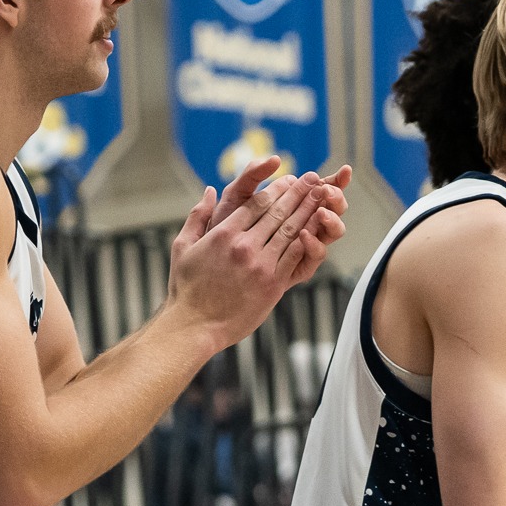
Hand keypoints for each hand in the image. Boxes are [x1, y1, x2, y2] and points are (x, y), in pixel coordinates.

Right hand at [166, 172, 332, 347]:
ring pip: (291, 231)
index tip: (289, 179)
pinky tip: (319, 228)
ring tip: (323, 196)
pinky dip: (309, 239)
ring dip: (309, 211)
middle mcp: (244, 246)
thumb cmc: (186, 289)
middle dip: (299, 193)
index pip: (257, 203)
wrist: (195, 326)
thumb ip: (197, 217)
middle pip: (278, 212)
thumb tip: (209, 191)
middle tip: (313, 179)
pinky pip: (295, 256)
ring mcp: (260, 265)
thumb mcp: (183, 247)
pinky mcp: (272, 284)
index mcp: (224, 234)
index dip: (277, 188)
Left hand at [205, 157, 351, 250]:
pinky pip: (315, 256)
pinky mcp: (297, 268)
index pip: (324, 190)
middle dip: (336, 198)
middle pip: (334, 210)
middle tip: (329, 191)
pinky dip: (315, 244)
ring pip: (331, 232)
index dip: (337, 181)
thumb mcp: (235, 196)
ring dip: (331, 219)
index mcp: (294, 205)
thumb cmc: (220, 226)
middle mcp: (304, 225)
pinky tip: (306, 234)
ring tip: (321, 211)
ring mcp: (303, 247)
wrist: (209, 263)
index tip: (345, 171)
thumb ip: (252, 176)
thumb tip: (274, 159)